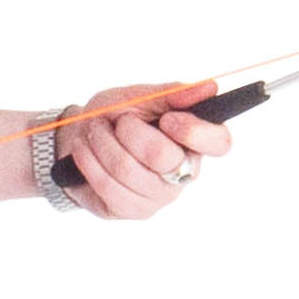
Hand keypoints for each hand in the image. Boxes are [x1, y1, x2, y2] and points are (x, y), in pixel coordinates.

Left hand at [56, 79, 232, 220]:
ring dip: (101, 142)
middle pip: (162, 156)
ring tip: (93, 131)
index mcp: (193, 141)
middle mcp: (182, 172)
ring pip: (127, 169)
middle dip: (129, 130)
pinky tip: (84, 150)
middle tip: (117, 121)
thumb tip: (210, 88)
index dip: (195, 131)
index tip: (168, 119)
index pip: (219, 143)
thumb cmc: (116, 117)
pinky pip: (108, 185)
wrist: (79, 139)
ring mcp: (159, 196)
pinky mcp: (132, 210)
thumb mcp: (141, 97)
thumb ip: (173, 94)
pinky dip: (89, 160)